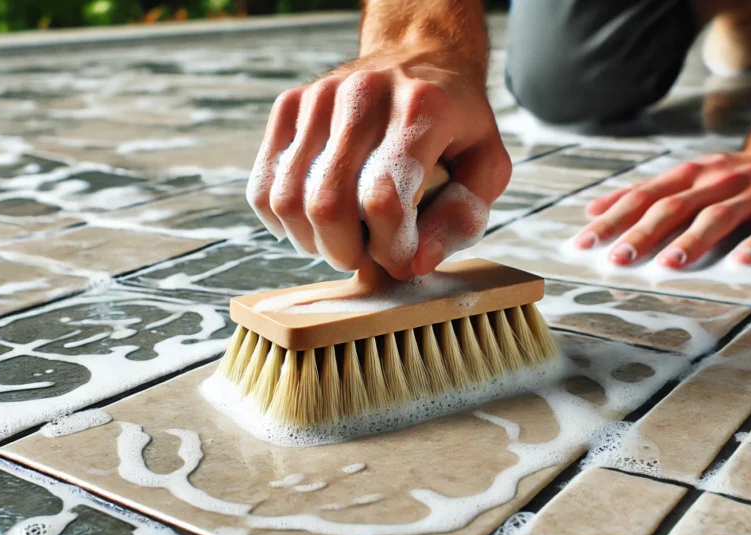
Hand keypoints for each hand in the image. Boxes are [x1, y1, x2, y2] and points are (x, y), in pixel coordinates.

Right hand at [246, 50, 510, 279]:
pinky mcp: (289, 105)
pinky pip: (263, 186)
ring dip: (312, 241)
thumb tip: (414, 263)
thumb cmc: (455, 121)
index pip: (384, 199)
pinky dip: (282, 220)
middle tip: (366, 256)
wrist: (419, 55)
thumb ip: (461, 216)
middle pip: (327, 204)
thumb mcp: (487, 165)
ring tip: (342, 239)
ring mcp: (319, 96)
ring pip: (287, 200)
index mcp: (422, 108)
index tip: (402, 258)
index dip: (390, 247)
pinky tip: (313, 221)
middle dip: (346, 251)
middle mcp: (364, 94)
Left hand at [572, 153, 750, 267]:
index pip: (645, 197)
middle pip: (676, 206)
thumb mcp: (687, 180)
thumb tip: (591, 210)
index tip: (584, 244)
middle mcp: (721, 179)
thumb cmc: (732, 181)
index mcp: (692, 175)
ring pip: (721, 216)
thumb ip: (642, 195)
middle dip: (645, 233)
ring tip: (669, 263)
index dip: (613, 220)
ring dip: (693, 240)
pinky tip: (744, 262)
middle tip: (619, 258)